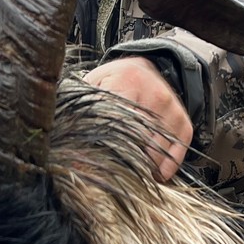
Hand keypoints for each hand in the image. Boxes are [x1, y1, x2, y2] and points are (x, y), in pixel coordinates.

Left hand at [84, 57, 192, 181]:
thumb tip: (59, 130)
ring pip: (155, 152)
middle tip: (104, 176)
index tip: (82, 165)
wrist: (156, 66)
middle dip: (119, 161)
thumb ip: (81, 102)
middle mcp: (153, 96)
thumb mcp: (95, 81)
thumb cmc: (117, 79)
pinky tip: (151, 176)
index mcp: (126, 81)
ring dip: (141, 169)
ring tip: (126, 177)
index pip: (113, 120)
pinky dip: (164, 170)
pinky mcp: (184, 124)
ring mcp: (171, 111)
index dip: (97, 145)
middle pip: (135, 140)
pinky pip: (176, 155)